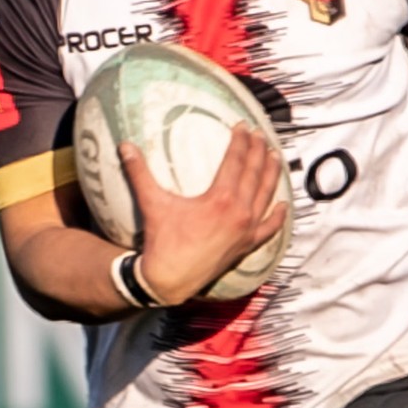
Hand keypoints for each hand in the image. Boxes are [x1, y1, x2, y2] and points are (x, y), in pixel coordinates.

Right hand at [119, 126, 286, 305]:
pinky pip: (269, 229)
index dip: (240, 141)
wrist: (169, 281)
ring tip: (274, 157)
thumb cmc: (162, 242)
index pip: (236, 161)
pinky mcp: (246, 246)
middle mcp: (240, 213)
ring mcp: (246, 231)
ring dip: (271, 174)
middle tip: (260, 135)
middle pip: (255, 173)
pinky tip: (283, 205)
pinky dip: (278, 216)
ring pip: (266, 195)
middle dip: (259, 151)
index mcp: (221, 199)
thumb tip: (124, 146)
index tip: (243, 126)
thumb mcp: (152, 204)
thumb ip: (139, 173)